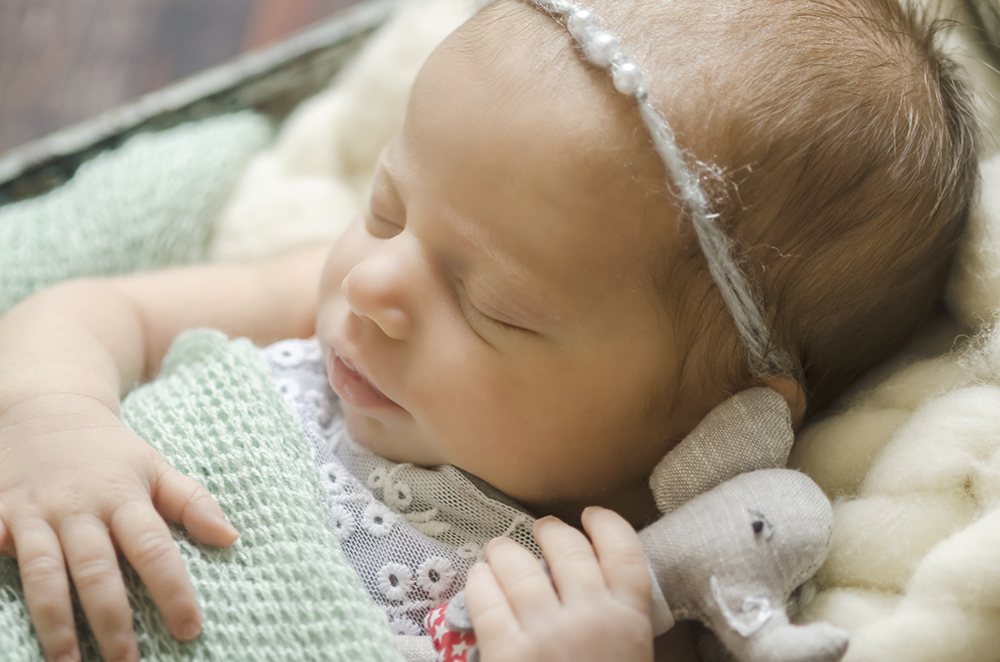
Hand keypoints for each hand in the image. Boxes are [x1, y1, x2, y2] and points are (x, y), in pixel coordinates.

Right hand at [0, 393, 238, 661]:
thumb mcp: (155, 467)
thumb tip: (232, 538)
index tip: (190, 628)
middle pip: (96, 570)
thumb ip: (192, 502)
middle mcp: (80, 508)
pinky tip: (6, 624)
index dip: (172, 589)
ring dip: (55, 622)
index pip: (154, 548)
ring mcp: (35, 514)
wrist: (47, 408)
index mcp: (124, 496)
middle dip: (111, 620)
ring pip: (43, 574)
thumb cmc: (111, 451)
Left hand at [465, 507, 653, 661]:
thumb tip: (589, 584)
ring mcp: (546, 630)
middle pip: (566, 546)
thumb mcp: (628, 659)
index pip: (625, 549)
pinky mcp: (507, 651)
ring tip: (500, 552)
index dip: (606, 524)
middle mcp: (590, 615)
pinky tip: (480, 580)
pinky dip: (480, 581)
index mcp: (630, 620)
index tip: (590, 516)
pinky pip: (486, 595)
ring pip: (519, 562)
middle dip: (549, 530)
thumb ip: (619, 622)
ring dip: (506, 550)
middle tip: (540, 532)